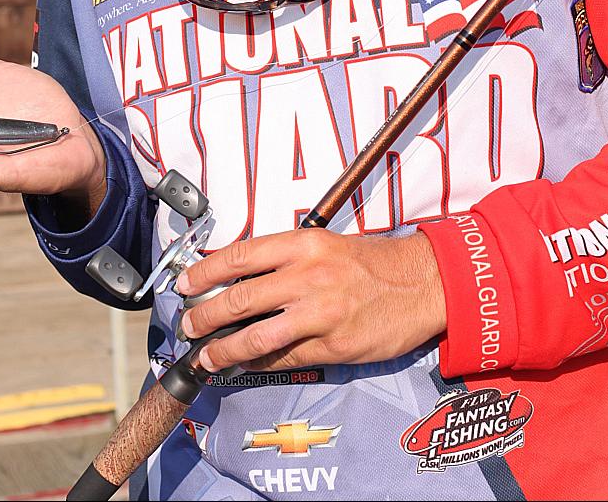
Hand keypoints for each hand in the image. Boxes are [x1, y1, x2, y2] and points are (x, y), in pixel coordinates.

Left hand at [175, 229, 445, 372]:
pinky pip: (286, 357)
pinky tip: (244, 364)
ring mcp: (321, 313)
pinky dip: (259, 363)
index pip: (239, 256)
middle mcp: (309, 275)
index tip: (184, 285)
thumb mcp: (326, 245)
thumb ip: (285, 259)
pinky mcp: (334, 345)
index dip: (204, 272)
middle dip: (205, 315)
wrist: (422, 283)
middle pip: (241, 298)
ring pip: (257, 335)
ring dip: (224, 349)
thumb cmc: (373, 262)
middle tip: (188, 325)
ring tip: (206, 356)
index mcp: (304, 244)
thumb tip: (238, 278)